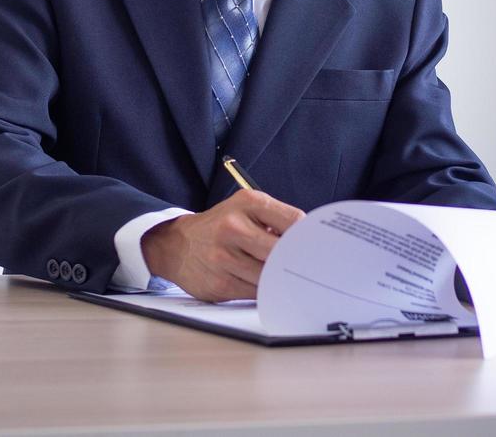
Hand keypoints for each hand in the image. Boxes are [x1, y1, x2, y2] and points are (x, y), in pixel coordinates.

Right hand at [141, 190, 303, 301]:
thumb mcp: (246, 209)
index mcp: (247, 203)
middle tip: (310, 266)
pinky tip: (265, 284)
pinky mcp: (220, 283)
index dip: (308, 236)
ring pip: (270, 275)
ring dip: (280, 278)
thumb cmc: (222, 226)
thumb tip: (311, 240)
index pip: (294, 220)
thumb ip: (277, 219)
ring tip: (286, 275)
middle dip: (296, 260)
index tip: (317, 246)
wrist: (178, 245)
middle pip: (283, 251)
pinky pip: (255, 292)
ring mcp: (224, 257)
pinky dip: (264, 290)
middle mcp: (234, 227)